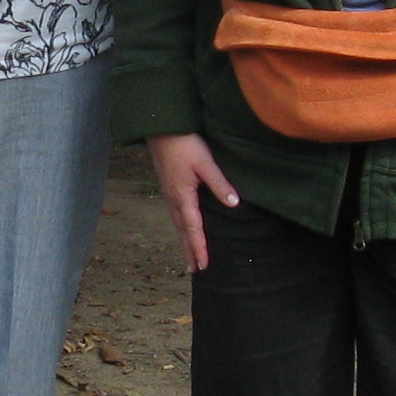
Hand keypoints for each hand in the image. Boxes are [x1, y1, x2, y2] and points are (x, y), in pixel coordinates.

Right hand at [146, 132, 239, 272]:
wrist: (160, 126)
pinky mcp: (168, 185)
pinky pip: (175, 213)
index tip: (203, 265)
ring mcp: (168, 192)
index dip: (199, 247)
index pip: (193, 228)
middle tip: (195, 269)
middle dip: (189, 250)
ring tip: (189, 255)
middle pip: (182, 230)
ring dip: (183, 240)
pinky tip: (183, 227)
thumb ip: (219, 183)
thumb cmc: (184, 143)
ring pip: (177, 223)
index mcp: (182, 196)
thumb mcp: (205, 162)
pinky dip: (180, 227)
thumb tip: (234, 203)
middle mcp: (173, 198)